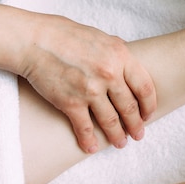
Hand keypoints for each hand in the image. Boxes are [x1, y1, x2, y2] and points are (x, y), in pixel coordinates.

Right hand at [18, 14, 155, 153]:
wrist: (36, 41)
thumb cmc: (68, 36)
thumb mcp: (103, 38)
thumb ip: (118, 53)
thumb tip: (130, 62)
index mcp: (121, 57)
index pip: (144, 88)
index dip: (149, 105)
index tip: (148, 114)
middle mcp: (109, 74)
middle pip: (129, 107)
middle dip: (136, 125)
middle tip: (138, 135)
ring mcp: (91, 90)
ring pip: (110, 121)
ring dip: (117, 136)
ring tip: (121, 143)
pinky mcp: (70, 102)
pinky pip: (84, 127)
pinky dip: (89, 140)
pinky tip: (92, 147)